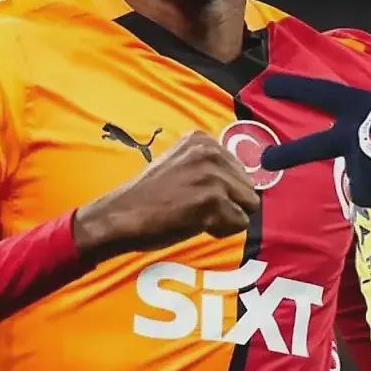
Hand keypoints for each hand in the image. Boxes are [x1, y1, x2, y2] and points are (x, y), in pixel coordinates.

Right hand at [73, 131, 260, 260]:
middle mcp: (210, 152)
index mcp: (202, 140)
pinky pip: (239, 223)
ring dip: (226, 217)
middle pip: (249, 188)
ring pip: (248, 206)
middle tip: (195, 208)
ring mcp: (212, 176)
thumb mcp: (180, 164)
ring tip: (196, 215)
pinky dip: (221, 230)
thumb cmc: (149, 197)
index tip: (195, 193)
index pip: (240, 170)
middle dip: (228, 204)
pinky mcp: (213, 200)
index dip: (222, 190)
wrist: (122, 216)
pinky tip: (195, 224)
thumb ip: (209, 165)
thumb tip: (243, 180)